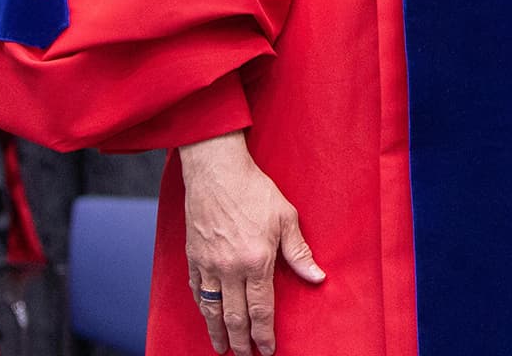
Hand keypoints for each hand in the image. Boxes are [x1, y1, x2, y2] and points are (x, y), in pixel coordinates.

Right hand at [179, 131, 325, 355]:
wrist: (217, 173)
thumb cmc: (256, 191)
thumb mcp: (287, 218)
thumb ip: (298, 252)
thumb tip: (317, 277)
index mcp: (256, 261)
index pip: (261, 309)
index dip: (265, 333)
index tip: (268, 350)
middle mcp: (230, 269)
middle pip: (235, 316)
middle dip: (242, 341)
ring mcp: (208, 265)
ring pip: (212, 309)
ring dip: (218, 332)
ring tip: (223, 349)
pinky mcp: (193, 258)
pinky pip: (197, 291)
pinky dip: (203, 309)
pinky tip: (207, 317)